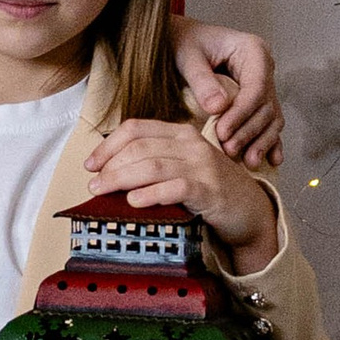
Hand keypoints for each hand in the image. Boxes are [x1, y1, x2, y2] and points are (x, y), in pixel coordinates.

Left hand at [83, 118, 278, 272]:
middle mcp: (191, 144)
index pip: (136, 129)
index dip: (107, 145)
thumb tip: (108, 171)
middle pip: (139, 147)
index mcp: (181, 133)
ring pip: (152, 165)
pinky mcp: (210, 190)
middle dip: (110, 166)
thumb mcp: (181, 166)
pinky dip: (150, 194)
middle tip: (93, 185)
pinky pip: (175, 188)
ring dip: (121, 179)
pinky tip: (134, 201)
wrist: (249, 211)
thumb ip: (153, 160)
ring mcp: (202, 166)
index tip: (90, 165)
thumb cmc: (209, 188)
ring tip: (103, 192)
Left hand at [172, 19, 281, 166]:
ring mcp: (263, 84)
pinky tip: (272, 161)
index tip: (222, 132)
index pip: (256, 88)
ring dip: (262, 141)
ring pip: (271, 117)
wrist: (182, 40)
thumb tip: (218, 108)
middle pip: (266, 106)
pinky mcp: (257, 100)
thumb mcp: (188, 57)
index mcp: (254, 51)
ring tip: (249, 163)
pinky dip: (270, 141)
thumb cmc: (184, 42)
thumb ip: (202, 80)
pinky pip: (269, 122)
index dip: (241, 113)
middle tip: (229, 150)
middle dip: (250, 131)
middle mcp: (264, 68)